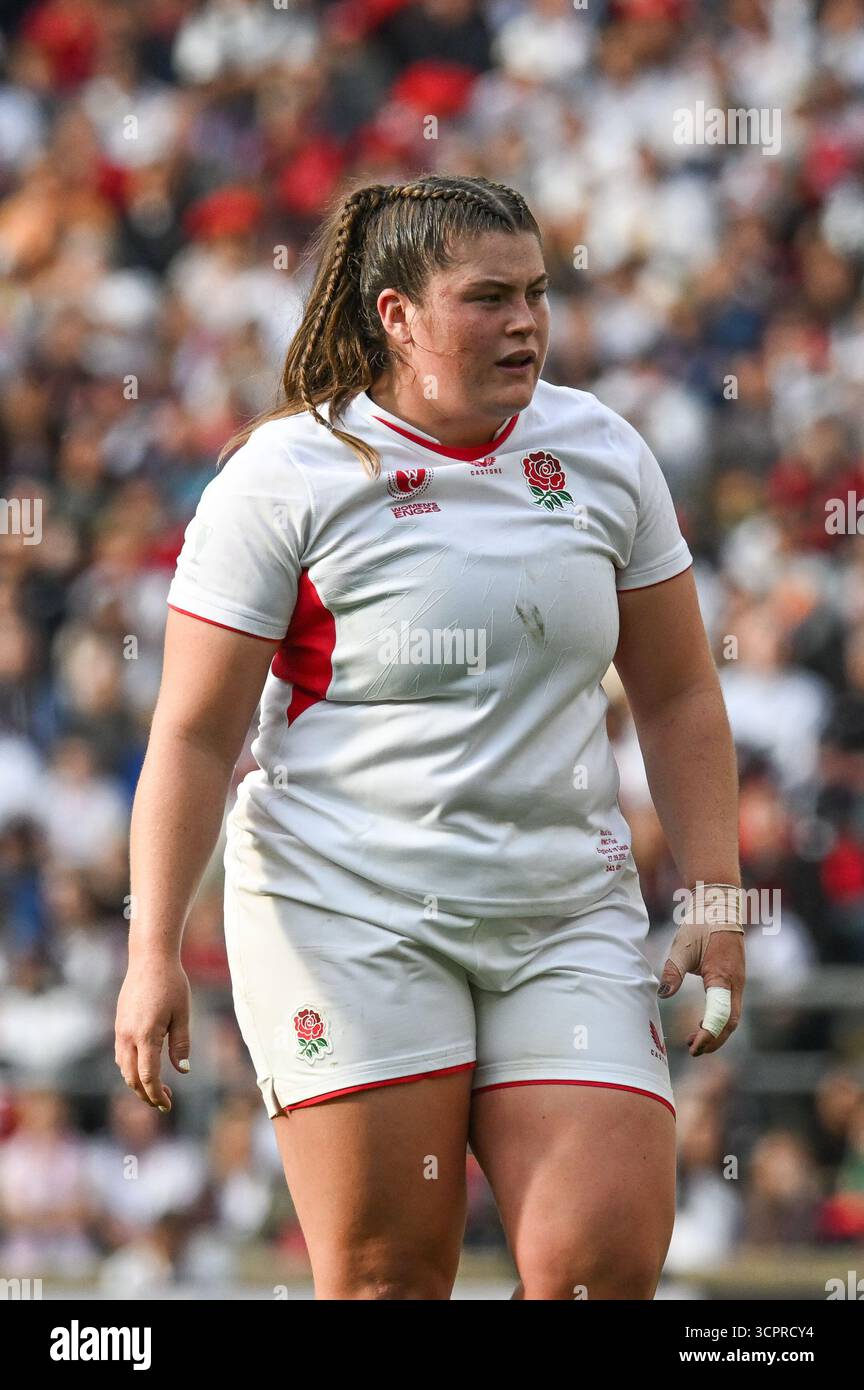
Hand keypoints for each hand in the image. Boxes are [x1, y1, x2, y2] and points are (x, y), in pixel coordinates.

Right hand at [115, 954, 190, 1109]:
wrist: (150, 959)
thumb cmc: (171, 984)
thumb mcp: (182, 1014)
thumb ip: (181, 1044)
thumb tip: (182, 1071)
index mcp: (145, 1036)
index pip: (148, 1077)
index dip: (157, 1095)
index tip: (167, 1106)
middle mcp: (128, 1036)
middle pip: (132, 1078)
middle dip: (146, 1094)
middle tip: (165, 1103)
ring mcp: (120, 1030)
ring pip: (124, 1067)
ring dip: (137, 1082)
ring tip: (157, 1088)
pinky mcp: (119, 1024)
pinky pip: (121, 1054)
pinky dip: (131, 1068)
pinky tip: (146, 1067)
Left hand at [658, 928, 744, 1057]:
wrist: (719, 906)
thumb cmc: (700, 926)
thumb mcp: (682, 948)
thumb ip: (673, 972)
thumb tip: (664, 995)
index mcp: (722, 977)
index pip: (719, 1016)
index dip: (708, 1036)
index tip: (694, 1047)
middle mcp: (735, 983)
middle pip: (730, 1023)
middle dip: (713, 1041)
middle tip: (692, 1050)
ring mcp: (738, 982)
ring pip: (733, 1017)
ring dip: (716, 1032)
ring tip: (694, 1042)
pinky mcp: (735, 980)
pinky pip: (731, 1007)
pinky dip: (719, 1020)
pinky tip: (702, 1023)